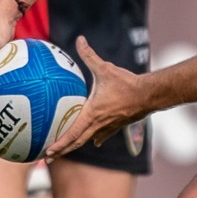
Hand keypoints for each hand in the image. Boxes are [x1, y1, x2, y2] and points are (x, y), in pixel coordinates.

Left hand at [44, 36, 149, 156]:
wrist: (149, 95)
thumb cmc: (126, 83)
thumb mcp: (105, 68)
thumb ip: (89, 55)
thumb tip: (80, 39)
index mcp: (92, 114)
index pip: (72, 134)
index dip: (60, 144)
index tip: (48, 152)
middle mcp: (99, 124)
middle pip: (77, 142)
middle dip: (62, 151)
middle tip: (47, 158)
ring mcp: (109, 127)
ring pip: (88, 140)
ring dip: (76, 146)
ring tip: (65, 150)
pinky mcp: (117, 125)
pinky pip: (103, 134)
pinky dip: (95, 138)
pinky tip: (95, 141)